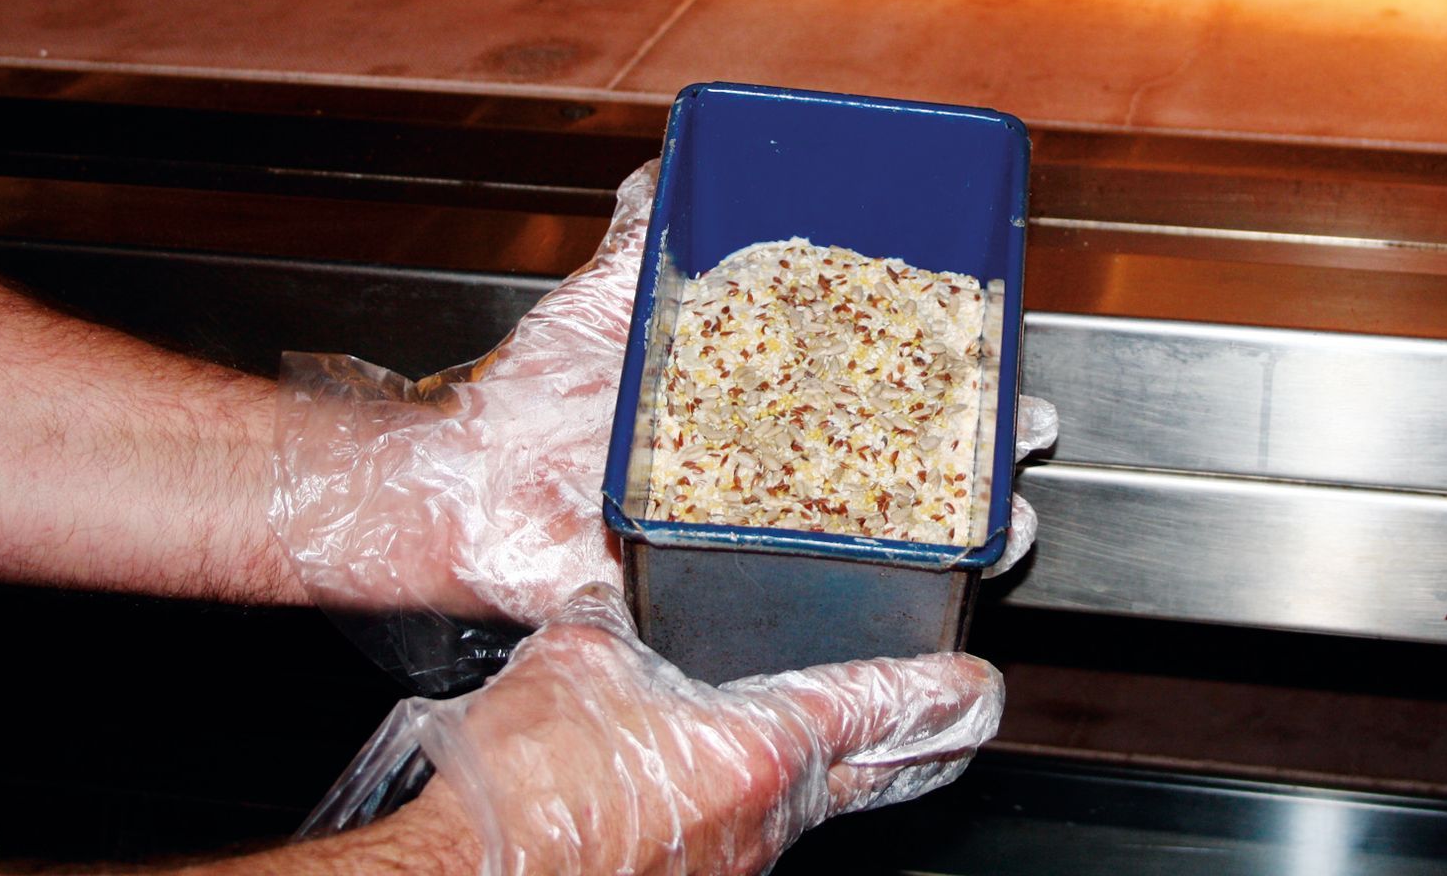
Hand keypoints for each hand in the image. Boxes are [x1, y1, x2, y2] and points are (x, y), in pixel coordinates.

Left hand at [271, 163, 1055, 630]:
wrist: (454, 488)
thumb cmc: (522, 402)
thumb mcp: (596, 306)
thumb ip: (637, 239)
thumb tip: (664, 166)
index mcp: (754, 398)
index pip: (870, 379)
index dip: (942, 370)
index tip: (1000, 355)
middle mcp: (765, 468)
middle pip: (897, 460)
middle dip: (974, 453)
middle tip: (1020, 436)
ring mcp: (748, 533)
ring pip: (875, 534)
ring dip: (951, 533)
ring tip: (1003, 521)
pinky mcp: (718, 589)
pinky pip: (804, 599)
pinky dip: (868, 600)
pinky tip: (915, 598)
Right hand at [400, 584, 1002, 875]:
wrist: (467, 874)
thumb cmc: (522, 784)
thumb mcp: (576, 661)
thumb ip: (619, 622)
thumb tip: (620, 598)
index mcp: (758, 749)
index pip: (876, 707)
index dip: (936, 689)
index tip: (978, 680)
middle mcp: (763, 821)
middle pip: (871, 778)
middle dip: (922, 749)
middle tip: (961, 724)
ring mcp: (728, 866)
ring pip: (800, 809)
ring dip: (819, 773)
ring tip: (818, 735)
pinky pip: (739, 836)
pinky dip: (744, 803)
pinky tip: (699, 779)